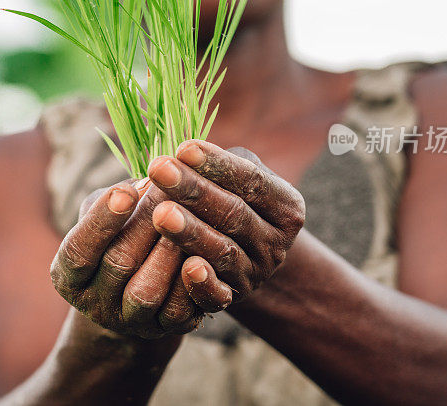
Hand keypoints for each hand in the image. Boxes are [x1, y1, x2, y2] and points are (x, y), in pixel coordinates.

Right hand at [50, 178, 204, 338]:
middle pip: (117, 265)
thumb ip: (116, 199)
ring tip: (186, 217)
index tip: (126, 190)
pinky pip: (179, 312)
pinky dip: (191, 281)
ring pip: (146, 292)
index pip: (78, 249)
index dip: (102, 220)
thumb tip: (147, 180)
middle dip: (145, 223)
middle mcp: (94, 304)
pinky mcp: (164, 330)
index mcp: (69, 275)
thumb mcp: (108, 216)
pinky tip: (202, 251)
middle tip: (169, 189)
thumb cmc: (121, 236)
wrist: (142, 289)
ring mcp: (129, 322)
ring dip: (167, 252)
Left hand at [147, 140, 305, 311]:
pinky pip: (218, 294)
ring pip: (223, 252)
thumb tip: (183, 152)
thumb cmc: (233, 199)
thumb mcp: (239, 177)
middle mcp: (276, 243)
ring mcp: (256, 273)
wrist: (244, 255)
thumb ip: (221, 164)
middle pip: (235, 214)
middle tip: (160, 170)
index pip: (251, 181)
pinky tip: (185, 267)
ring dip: (191, 232)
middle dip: (195, 190)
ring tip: (160, 213)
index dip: (217, 164)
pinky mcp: (232, 298)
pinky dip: (203, 283)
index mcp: (286, 206)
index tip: (183, 148)